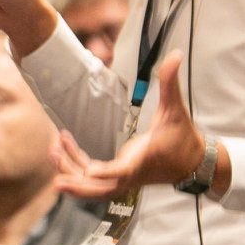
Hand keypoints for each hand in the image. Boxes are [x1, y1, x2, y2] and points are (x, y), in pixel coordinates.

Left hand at [50, 54, 214, 198]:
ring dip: (71, 173)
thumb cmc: (182, 137)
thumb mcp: (176, 107)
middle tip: (56, 174)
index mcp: (143, 160)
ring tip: (54, 151)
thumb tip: (175, 55)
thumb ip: (170, 82)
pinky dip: (76, 167)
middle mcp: (130, 175)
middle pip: (100, 189)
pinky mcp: (118, 177)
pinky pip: (92, 178)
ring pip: (92, 187)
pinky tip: (63, 147)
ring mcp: (123, 178)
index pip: (124, 171)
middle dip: (78, 184)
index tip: (91, 171)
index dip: (108, 172)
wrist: (191, 162)